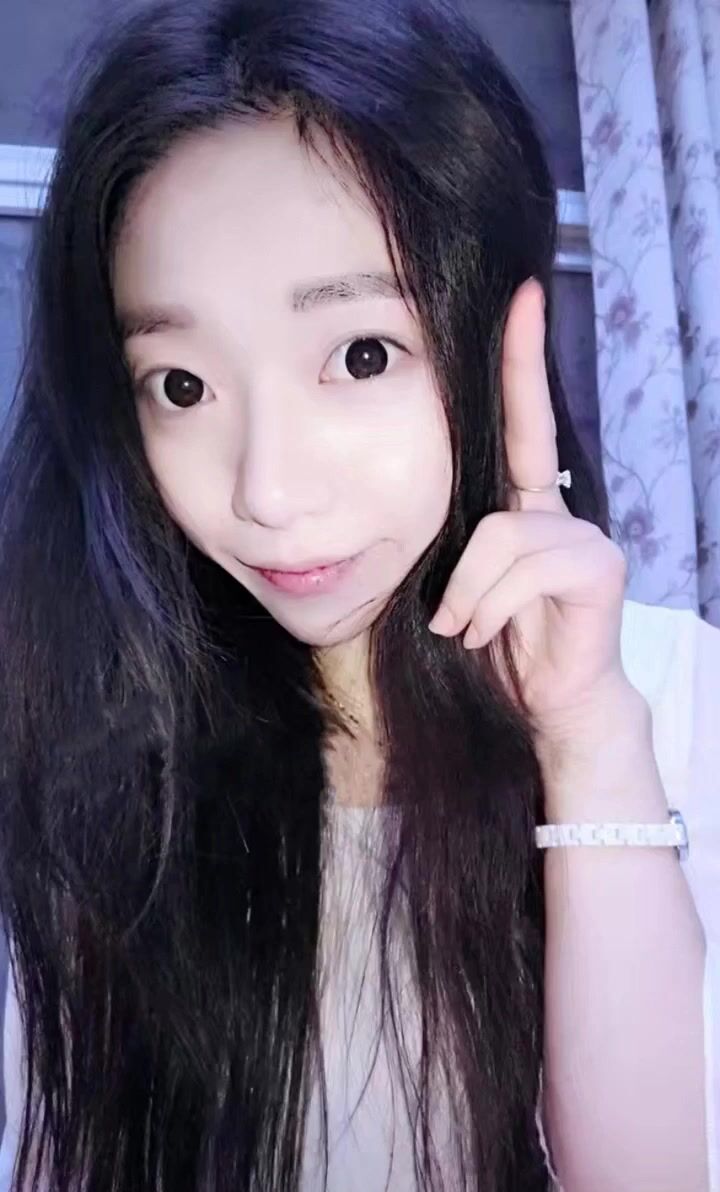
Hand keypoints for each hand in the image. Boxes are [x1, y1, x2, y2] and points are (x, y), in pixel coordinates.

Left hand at [428, 277, 635, 750]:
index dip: (524, 359)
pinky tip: (490, 638)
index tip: (522, 296)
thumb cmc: (499, 645)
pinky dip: (490, 608)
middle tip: (454, 620)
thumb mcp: (460, 586)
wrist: (550, 705)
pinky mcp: (597, 566)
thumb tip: (406, 514)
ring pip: (502, 536)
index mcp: (524, 507)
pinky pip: (521, 568)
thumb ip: (452, 544)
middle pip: (503, 488)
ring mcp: (583, 536)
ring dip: (470, 598)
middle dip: (471, 560)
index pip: (525, 420)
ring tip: (468, 635)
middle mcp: (558, 511)